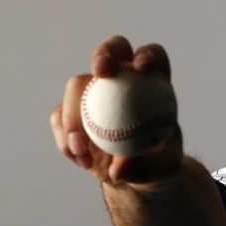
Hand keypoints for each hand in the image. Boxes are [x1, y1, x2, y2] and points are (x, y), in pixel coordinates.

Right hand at [50, 35, 183, 185]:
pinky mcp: (72, 112)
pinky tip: (80, 160)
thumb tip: (120, 166)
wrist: (136, 174)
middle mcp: (122, 78)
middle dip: (104, 53)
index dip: (147, 54)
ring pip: (77, 85)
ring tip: (83, 148)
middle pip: (111, 51)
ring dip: (75, 114)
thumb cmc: (158, 165)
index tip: (141, 68)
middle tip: (100, 72)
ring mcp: (93, 92)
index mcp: (152, 80)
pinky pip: (61, 118)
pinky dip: (67, 139)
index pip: (152, 56)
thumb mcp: (164, 170)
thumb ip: (149, 167)